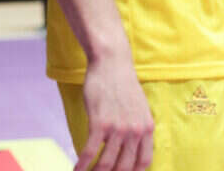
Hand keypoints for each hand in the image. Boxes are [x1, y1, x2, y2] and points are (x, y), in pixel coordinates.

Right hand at [75, 56, 153, 170]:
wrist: (113, 64)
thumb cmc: (123, 86)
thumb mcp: (140, 109)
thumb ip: (138, 128)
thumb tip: (130, 149)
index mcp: (148, 128)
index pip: (144, 162)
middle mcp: (136, 130)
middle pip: (124, 167)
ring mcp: (118, 128)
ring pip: (105, 164)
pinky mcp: (100, 123)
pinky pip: (89, 152)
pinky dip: (81, 165)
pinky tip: (75, 169)